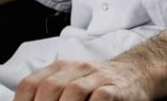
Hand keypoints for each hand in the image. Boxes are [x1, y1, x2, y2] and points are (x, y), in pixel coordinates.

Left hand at [13, 59, 151, 100]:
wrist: (136, 73)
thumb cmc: (98, 85)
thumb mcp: (71, 83)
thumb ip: (50, 94)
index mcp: (60, 68)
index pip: (30, 84)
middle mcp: (77, 70)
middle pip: (49, 88)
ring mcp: (97, 78)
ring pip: (73, 92)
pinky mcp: (116, 90)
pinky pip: (100, 99)